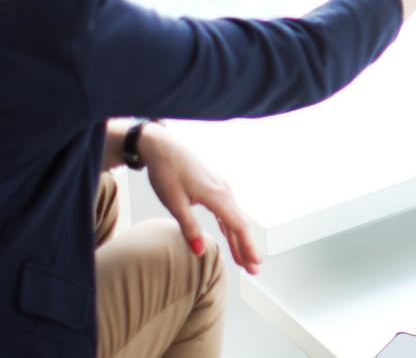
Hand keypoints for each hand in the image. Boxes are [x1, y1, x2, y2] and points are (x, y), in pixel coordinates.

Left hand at [140, 124, 262, 274]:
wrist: (161, 146)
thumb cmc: (166, 171)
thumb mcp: (174, 202)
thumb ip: (189, 227)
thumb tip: (200, 251)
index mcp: (216, 195)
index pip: (237, 226)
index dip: (247, 247)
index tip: (254, 265)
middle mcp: (223, 191)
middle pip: (240, 224)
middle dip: (247, 248)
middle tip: (253, 270)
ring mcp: (220, 187)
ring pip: (234, 218)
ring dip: (239, 239)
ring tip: (244, 259)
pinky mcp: (213, 186)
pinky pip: (227, 210)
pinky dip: (230, 226)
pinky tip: (231, 237)